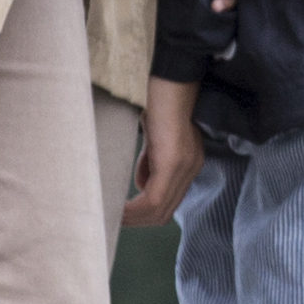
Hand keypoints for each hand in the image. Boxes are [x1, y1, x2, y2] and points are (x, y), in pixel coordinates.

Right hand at [123, 80, 201, 228]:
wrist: (167, 83)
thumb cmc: (158, 105)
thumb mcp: (154, 141)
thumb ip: (151, 164)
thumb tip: (141, 187)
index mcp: (188, 164)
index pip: (169, 203)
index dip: (145, 214)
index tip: (123, 215)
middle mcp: (191, 169)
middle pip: (165, 212)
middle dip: (137, 220)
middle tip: (113, 220)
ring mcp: (184, 167)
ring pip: (159, 209)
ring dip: (134, 217)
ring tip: (112, 216)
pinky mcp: (173, 163)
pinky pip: (154, 199)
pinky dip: (134, 208)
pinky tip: (118, 209)